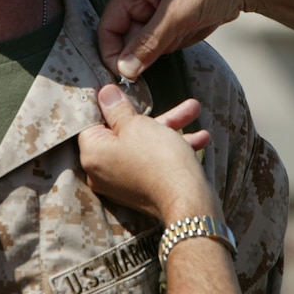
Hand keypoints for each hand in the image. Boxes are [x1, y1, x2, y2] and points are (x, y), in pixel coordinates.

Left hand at [78, 85, 218, 222]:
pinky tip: (200, 137)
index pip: (93, 122)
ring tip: (194, 110)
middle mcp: (101, 171)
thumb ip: (118, 108)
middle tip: (166, 100)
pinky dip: (172, 149)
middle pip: (124, 132)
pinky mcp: (142, 188)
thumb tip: (104, 94)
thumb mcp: (137, 124)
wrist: (188, 203)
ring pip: (144, 145)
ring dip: (170, 127)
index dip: (111, 104)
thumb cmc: (159, 160)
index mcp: (92, 154)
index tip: (122, 91)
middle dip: (154, 115)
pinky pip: (152, 162)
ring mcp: (122, 182)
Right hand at [98, 0, 252, 81]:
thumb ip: (148, 44)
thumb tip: (124, 71)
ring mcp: (154, 9)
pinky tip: (195, 25)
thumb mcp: (177, 15)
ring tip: (189, 24)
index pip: (108, 27)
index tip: (126, 76)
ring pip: (148, 44)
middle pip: (127, 38)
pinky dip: (179, 41)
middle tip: (175, 36)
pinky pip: (164, 42)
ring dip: (168, 43)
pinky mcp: (169, 19)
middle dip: (149, 47)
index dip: (113, 53)